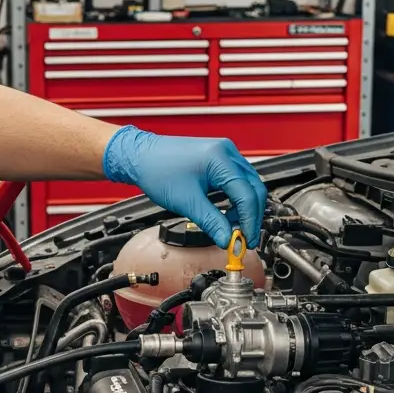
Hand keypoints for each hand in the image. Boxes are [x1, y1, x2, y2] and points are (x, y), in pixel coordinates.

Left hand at [102, 125, 267, 247]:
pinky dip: (235, 200)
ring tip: (233, 229)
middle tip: (246, 238)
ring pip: (247, 186)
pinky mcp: (219, 160)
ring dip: (243, 209)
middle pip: (253, 189)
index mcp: (221, 158)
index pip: (247, 194)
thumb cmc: (157, 170)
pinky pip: (236, 182)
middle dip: (251, 216)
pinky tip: (227, 215)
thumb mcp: (187, 202)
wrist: (140, 156)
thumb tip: (228, 240)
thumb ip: (211, 222)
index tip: (247, 240)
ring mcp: (224, 154)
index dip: (249, 221)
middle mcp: (227, 152)